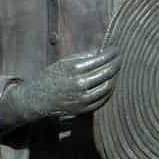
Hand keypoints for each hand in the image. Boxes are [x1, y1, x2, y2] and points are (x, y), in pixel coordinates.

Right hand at [1, 48, 120, 130]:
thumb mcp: (64, 62)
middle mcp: (80, 84)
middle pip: (107, 72)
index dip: (111, 53)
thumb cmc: (50, 76)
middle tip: (120, 58)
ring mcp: (82, 98)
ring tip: (116, 70)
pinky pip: (103, 100)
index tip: (116, 49)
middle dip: (116, 63)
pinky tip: (110, 83)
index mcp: (74, 69)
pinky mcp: (83, 109)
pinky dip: (109, 90)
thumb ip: (84, 57)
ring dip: (115, 77)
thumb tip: (101, 51)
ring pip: (108, 87)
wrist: (37, 98)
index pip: (101, 59)